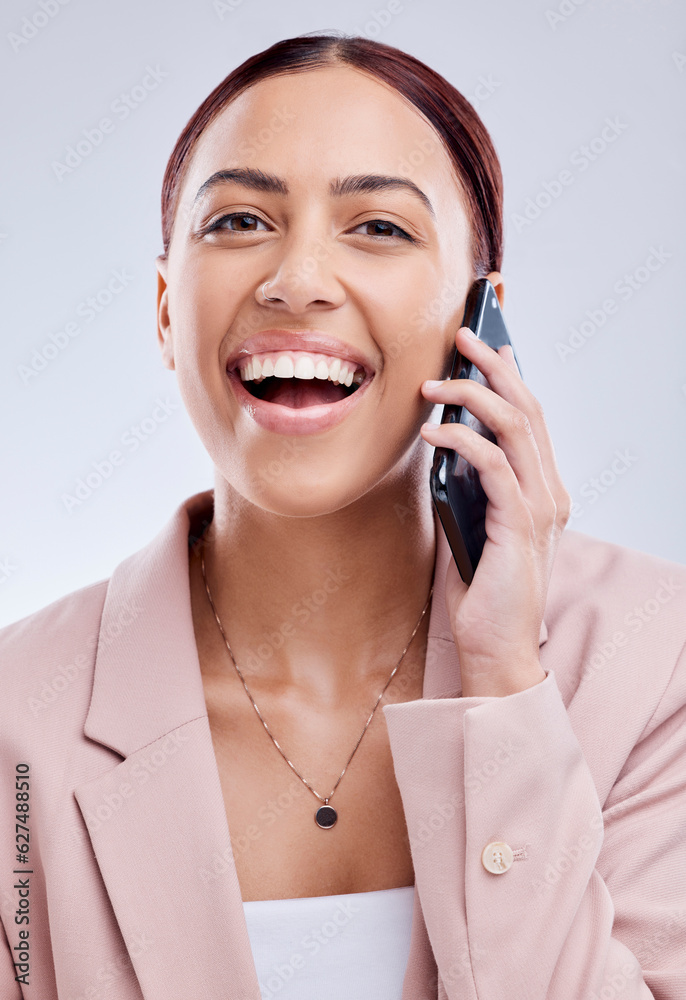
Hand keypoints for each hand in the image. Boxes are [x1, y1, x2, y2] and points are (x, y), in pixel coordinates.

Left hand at [420, 326, 571, 696]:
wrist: (495, 649)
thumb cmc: (482, 593)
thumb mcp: (473, 526)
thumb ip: (470, 489)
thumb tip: (445, 447)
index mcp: (542, 490)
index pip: (530, 420)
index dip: (511, 378)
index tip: (488, 347)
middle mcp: (549, 491)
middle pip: (527, 409)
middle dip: (494, 366)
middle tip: (463, 337)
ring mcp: (540, 507)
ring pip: (514, 427)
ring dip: (471, 395)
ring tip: (432, 383)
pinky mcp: (519, 524)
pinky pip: (493, 464)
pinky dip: (461, 440)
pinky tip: (432, 433)